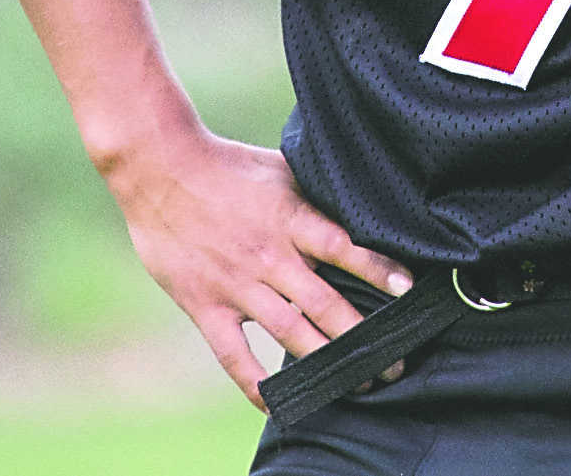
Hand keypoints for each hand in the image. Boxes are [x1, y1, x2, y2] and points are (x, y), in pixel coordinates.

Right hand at [101, 126, 413, 408]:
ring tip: (355, 383)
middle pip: (324, 303)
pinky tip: (277, 406)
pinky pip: (233, 354)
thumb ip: (317, 193)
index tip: (409, 291)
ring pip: (289, 332)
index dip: (378, 269)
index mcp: (291, 218)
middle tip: (393, 361)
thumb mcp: (282, 168)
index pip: (344, 247)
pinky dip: (254, 384)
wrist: (161, 169)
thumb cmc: (229, 165)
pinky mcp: (205, 305)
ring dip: (324, 362)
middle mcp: (269, 256)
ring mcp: (237, 284)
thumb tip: (360, 202)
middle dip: (362, 336)